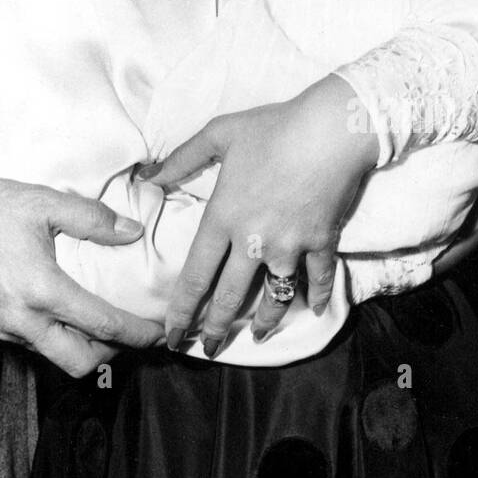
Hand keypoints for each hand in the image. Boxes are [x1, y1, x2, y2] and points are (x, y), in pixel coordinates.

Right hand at [0, 178, 163, 376]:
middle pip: (81, 362)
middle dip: (114, 354)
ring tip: (105, 323)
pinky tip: (67, 313)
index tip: (161, 332)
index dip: (138, 333)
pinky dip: (60, 338)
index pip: (103, 326)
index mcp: (42, 290)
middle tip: (133, 332)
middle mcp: (25, 320)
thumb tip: (132, 233)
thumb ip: (91, 219)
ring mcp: (7, 328)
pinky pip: (36, 345)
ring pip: (57, 358)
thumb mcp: (43, 202)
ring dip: (86, 348)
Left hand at [143, 75, 377, 353]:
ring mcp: (290, 246)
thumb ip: (182, 159)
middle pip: (231, 296)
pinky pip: (318, 279)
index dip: (182, 311)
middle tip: (208, 349)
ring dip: (266, 321)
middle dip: (217, 328)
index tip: (172, 334)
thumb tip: (148, 176)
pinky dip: (316, 296)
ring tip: (258, 335)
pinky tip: (312, 311)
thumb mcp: (219, 134)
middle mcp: (253, 241)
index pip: (195, 276)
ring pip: (275, 297)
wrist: (330, 129)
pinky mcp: (322, 243)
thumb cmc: (272, 128)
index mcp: (223, 217)